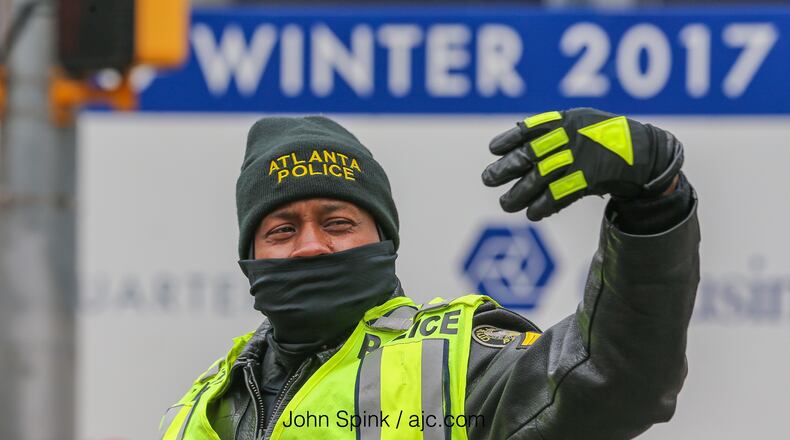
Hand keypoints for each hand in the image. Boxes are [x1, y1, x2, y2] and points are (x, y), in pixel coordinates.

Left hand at [482, 108, 683, 220]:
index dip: (509, 139)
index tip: (493, 150)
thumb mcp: (582, 122)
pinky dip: (544, 206)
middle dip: (506, 168)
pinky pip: (559, 195)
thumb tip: (518, 142)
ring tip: (505, 204)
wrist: (644, 153)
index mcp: (566, 121)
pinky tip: (532, 213)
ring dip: (519, 193)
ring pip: (540, 178)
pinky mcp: (589, 179)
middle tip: (487, 179)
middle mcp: (569, 138)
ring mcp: (578, 159)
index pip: (530, 129)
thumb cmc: (608, 137)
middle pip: (529, 155)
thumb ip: (554, 131)